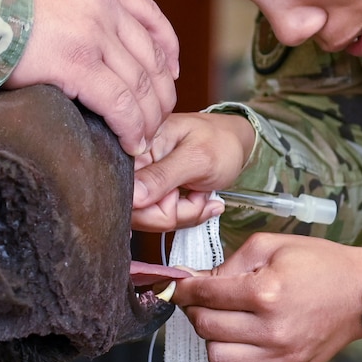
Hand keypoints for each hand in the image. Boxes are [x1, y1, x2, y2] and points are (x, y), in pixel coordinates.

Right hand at [8, 0, 178, 154]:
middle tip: (157, 119)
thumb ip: (66, 1)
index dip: (167, 51)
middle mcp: (102, 3)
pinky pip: (119, 102)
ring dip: (148, 118)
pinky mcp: (76, 62)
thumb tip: (68, 34)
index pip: (149, 16)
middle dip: (160, 93)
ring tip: (144, 140)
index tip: (170, 74)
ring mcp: (92, 32)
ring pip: (141, 83)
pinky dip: (130, 127)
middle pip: (151, 55)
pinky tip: (129, 143)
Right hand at [132, 112, 257, 230]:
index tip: (180, 193)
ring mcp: (141, 181)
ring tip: (200, 195)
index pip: (127, 192)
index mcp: (136, 146)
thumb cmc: (220, 141)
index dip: (155, 205)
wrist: (235, 143)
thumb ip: (162, 176)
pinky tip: (197, 200)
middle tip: (197, 196)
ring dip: (183, 214)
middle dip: (173, 213)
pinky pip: (158, 218)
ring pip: (149, 219)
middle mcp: (132, 164)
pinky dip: (183, 215)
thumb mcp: (196, 158)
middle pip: (136, 212)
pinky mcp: (151, 193)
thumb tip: (133, 198)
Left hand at [171, 234, 361, 361]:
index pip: (204, 294)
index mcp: (266, 293)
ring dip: (213, 339)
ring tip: (226, 324)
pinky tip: (239, 349)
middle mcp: (271, 330)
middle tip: (206, 300)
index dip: (184, 288)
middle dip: (197, 310)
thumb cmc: (319, 264)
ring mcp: (280, 357)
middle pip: (205, 327)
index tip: (180, 285)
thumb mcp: (272, 246)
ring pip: (217, 358)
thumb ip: (229, 263)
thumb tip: (194, 280)